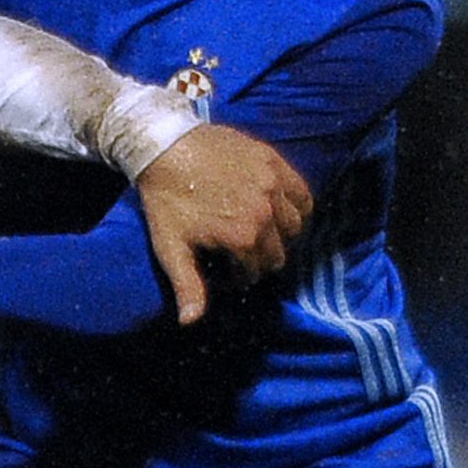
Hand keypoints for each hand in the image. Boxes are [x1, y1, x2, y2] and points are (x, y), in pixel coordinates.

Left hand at [133, 124, 311, 323]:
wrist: (164, 145)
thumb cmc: (165, 199)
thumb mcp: (171, 247)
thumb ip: (187, 286)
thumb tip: (190, 322)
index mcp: (243, 237)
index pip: (257, 271)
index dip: (241, 275)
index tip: (228, 269)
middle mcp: (265, 211)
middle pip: (279, 252)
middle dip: (261, 258)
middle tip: (243, 253)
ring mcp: (273, 184)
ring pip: (295, 225)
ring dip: (281, 234)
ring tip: (261, 232)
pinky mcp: (274, 162)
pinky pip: (303, 193)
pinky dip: (298, 207)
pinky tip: (280, 210)